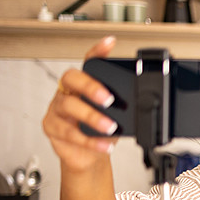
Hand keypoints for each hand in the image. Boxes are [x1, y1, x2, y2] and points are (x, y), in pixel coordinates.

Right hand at [42, 36, 118, 172]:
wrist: (88, 156)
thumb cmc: (102, 131)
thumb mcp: (117, 115)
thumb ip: (124, 105)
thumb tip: (148, 101)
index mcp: (84, 84)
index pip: (89, 62)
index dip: (97, 51)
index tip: (110, 42)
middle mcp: (68, 91)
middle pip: (71, 78)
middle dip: (90, 86)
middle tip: (109, 99)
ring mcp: (57, 108)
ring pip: (68, 106)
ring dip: (92, 117)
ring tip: (110, 127)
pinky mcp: (52, 127)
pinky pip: (69, 132)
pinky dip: (89, 140)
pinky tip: (103, 144)